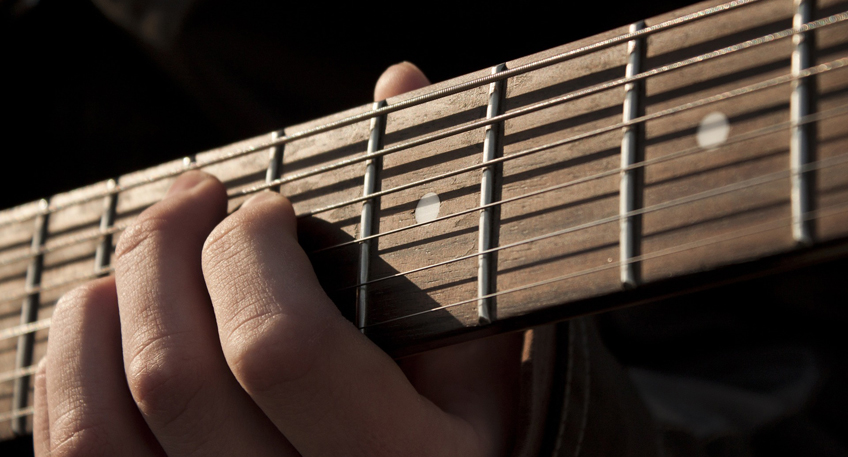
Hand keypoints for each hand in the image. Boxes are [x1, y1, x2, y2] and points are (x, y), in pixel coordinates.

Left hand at [33, 63, 522, 456]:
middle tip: (196, 198)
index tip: (267, 210)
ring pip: (106, 426)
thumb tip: (399, 83)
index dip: (251, 251)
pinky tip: (104, 317)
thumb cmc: (450, 430)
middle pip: (178, 376)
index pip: (281, 347)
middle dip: (169, 251)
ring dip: (108, 306)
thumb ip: (443, 223)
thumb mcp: (470, 347)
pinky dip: (69, 369)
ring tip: (142, 251)